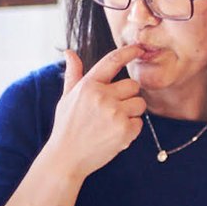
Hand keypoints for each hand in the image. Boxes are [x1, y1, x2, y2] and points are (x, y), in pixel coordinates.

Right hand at [47, 46, 146, 179]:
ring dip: (131, 112)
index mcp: (88, 85)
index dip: (129, 52)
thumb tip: (69, 52)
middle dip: (128, 96)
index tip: (139, 48)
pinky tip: (114, 134)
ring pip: (139, 104)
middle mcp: (102, 96)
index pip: (112, 61)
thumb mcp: (66, 97)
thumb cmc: (67, 126)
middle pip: (133, 85)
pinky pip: (139, 123)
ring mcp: (114, 113)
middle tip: (113, 109)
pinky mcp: (124, 130)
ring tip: (113, 122)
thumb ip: (73, 74)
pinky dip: (131, 129)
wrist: (67, 157)